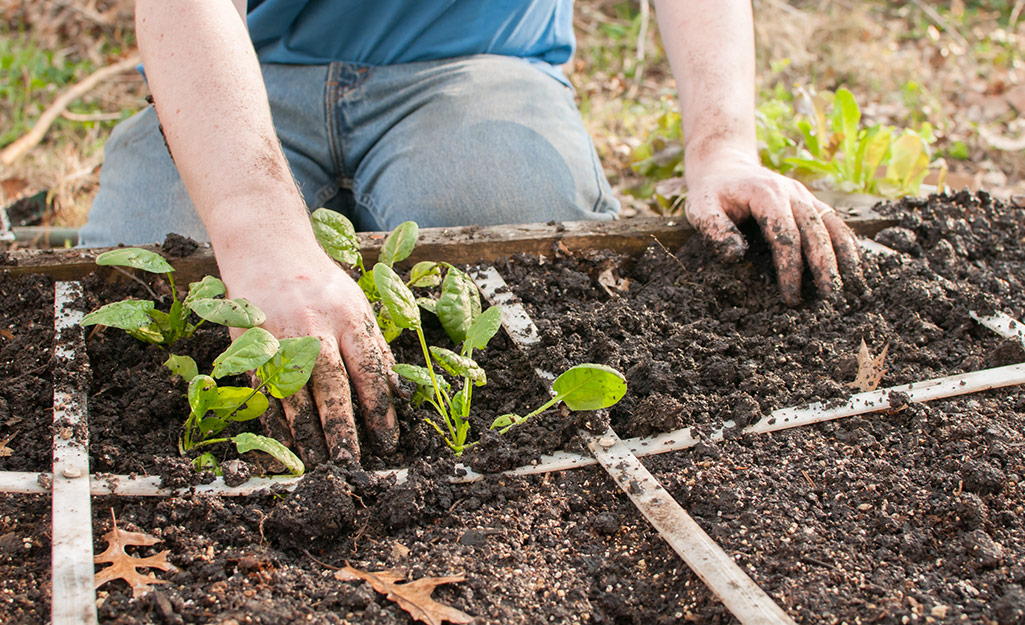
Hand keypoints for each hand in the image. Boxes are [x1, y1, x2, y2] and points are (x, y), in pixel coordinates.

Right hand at [222, 251, 398, 465]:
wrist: (267, 251)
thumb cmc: (321, 285)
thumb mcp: (358, 306)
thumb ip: (377, 348)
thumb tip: (399, 392)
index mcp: (347, 317)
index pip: (368, 368)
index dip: (379, 408)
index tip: (388, 442)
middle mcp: (313, 327)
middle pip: (330, 384)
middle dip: (341, 427)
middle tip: (351, 463)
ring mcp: (279, 337)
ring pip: (294, 392)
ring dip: (306, 432)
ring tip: (318, 463)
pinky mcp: (251, 345)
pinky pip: (265, 389)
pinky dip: (274, 419)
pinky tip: (285, 444)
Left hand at [684, 147, 864, 305]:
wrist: (725, 167)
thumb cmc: (712, 193)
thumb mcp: (701, 208)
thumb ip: (714, 230)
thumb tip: (736, 255)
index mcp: (766, 194)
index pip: (785, 234)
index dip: (791, 267)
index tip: (791, 296)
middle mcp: (792, 192)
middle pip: (815, 231)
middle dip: (824, 265)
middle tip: (830, 297)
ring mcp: (805, 196)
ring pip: (832, 225)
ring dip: (844, 255)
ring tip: (853, 286)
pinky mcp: (810, 202)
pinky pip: (834, 222)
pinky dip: (846, 243)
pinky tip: (854, 266)